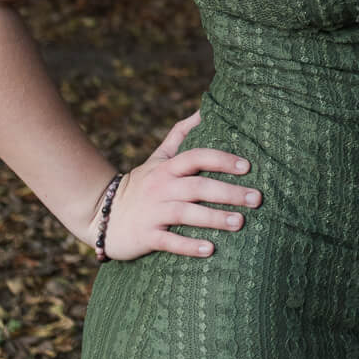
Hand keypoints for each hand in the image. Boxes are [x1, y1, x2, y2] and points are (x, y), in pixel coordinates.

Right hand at [90, 109, 258, 260]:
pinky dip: (189, 246)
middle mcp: (161, 187)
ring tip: (240, 223)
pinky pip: (169, 241)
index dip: (222, 160)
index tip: (247, 166)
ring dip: (214, 218)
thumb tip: (205, 109)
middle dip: (229, 192)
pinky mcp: (146, 236)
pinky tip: (210, 249)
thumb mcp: (159, 158)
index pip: (197, 157)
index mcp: (168, 168)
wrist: (101, 215)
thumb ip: (181, 134)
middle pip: (198, 187)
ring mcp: (153, 212)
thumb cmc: (141, 185)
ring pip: (186, 214)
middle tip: (257, 199)